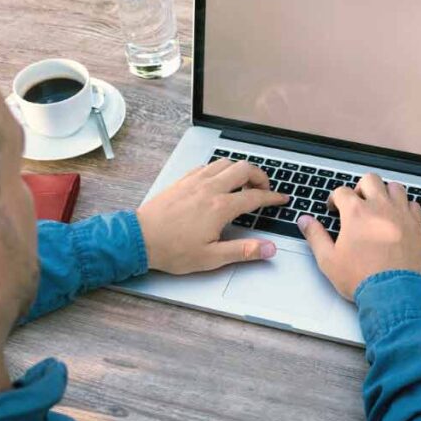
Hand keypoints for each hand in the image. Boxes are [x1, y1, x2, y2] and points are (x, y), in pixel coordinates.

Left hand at [136, 159, 289, 273]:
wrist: (140, 238)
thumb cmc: (172, 250)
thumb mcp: (212, 258)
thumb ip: (243, 251)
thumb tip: (268, 249)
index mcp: (220, 207)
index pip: (255, 196)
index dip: (272, 197)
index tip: (281, 199)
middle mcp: (209, 189)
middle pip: (244, 169)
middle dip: (260, 175)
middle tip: (264, 188)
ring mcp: (195, 181)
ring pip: (225, 163)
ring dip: (240, 169)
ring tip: (244, 183)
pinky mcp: (183, 181)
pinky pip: (207, 166)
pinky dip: (220, 169)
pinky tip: (218, 181)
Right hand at [298, 173, 420, 299]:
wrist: (393, 293)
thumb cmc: (362, 278)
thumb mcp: (328, 259)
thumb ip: (315, 236)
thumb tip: (305, 221)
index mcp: (356, 213)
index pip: (342, 191)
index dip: (335, 198)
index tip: (335, 208)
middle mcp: (380, 207)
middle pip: (370, 180)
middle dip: (360, 188)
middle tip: (357, 203)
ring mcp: (401, 214)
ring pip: (394, 187)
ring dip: (384, 193)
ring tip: (379, 206)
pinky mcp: (417, 225)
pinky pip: (413, 204)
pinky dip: (405, 206)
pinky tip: (398, 217)